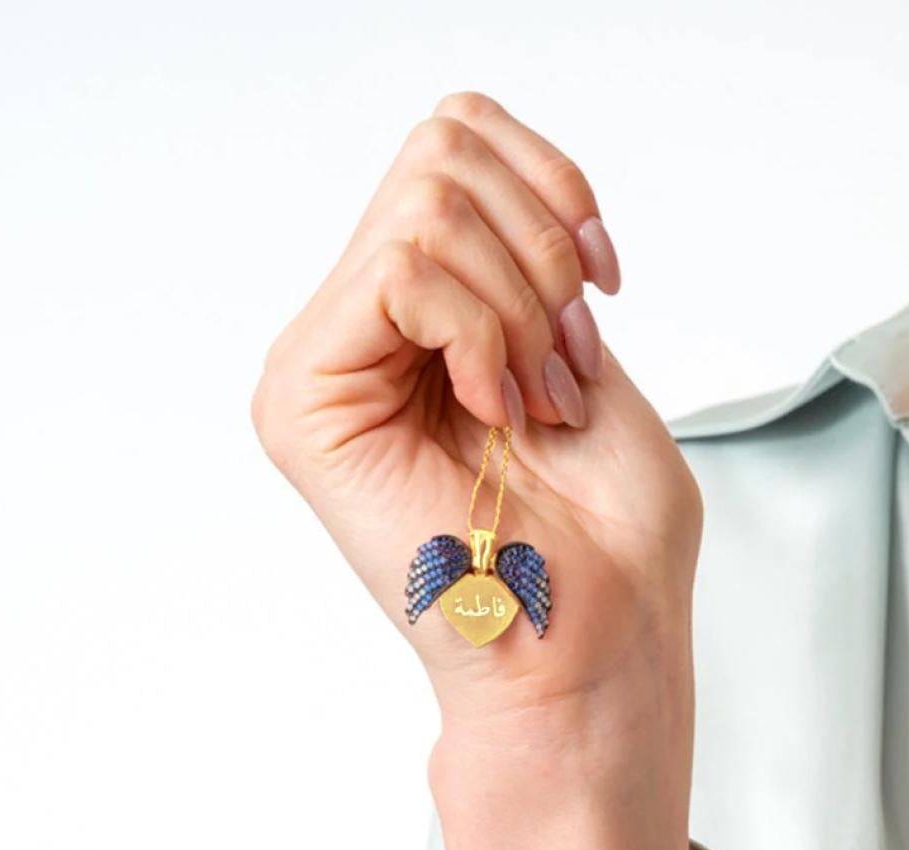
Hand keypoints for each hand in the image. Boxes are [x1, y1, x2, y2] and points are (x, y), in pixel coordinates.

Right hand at [253, 93, 700, 849]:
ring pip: (426, 211)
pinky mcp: (305, 400)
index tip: (602, 284)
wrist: (588, 643)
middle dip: (542, 252)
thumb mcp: (575, 352)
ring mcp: (323, 366)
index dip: (551, 188)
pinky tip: (494, 410)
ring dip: (523, 307)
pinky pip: (401, 275)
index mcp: (418, 325)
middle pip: (439, 157)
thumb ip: (512, 260)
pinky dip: (485, 333)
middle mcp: (358, 336)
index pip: (454, 148)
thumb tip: (485, 189)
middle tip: (563, 363)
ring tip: (534, 403)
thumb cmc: (603, 532)